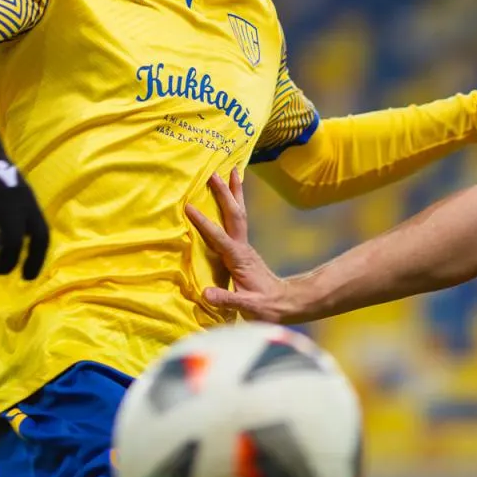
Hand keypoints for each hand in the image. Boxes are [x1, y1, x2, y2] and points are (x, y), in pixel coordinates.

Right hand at [185, 170, 296, 322]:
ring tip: (232, 170)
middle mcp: (243, 247)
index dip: (204, 223)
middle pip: (234, 215)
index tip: (189, 207)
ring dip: (234, 192)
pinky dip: (235, 204)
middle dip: (224, 193)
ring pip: (239, 213)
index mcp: (239, 258)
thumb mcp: (248, 306)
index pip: (219, 237)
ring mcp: (244, 246)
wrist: (287, 303)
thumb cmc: (267, 306)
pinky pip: (237, 220)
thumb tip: (205, 294)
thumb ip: (227, 299)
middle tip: (214, 173)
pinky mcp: (243, 249)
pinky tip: (233, 197)